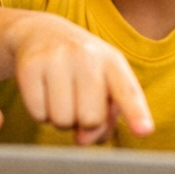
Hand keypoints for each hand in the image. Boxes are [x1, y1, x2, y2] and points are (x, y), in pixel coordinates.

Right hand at [8, 14, 153, 143]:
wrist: (42, 33)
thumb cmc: (82, 68)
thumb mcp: (103, 84)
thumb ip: (105, 118)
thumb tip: (82, 140)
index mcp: (112, 61)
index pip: (127, 91)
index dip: (136, 112)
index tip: (144, 131)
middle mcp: (86, 55)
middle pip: (91, 119)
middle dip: (83, 122)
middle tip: (77, 102)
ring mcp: (56, 58)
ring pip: (62, 121)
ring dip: (61, 119)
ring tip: (61, 95)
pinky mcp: (29, 66)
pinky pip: (38, 114)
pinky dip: (40, 113)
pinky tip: (44, 92)